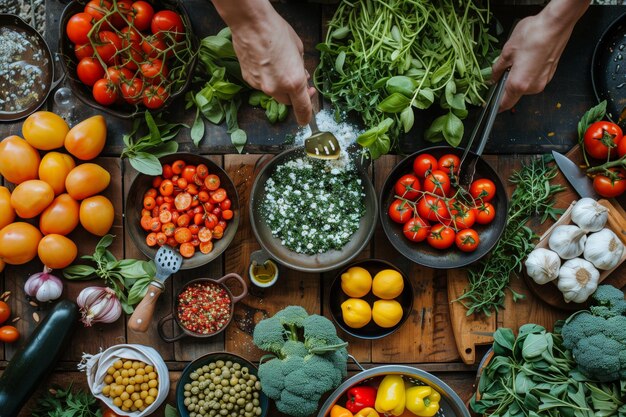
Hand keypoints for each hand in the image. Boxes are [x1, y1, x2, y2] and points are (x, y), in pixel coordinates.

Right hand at [229, 9, 315, 124]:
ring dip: (279, 85)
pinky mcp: (249, 80)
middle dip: (293, 93)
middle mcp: (276, 88)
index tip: (306, 120)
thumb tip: (302, 76)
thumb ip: (300, 68)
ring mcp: (260, 86)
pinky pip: (262, 85)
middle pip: (287, 101)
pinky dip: (267, 79)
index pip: (302, 108)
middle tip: (299, 80)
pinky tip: (266, 62)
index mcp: (294, 81)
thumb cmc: (276, 31)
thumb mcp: (298, 49)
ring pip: (274, 93)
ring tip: (279, 64)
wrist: (251, 23)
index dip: (306, 116)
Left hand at [492, 15, 570, 111]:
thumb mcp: (507, 52)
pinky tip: (527, 59)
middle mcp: (533, 87)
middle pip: (514, 94)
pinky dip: (528, 74)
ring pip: (525, 86)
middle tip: (502, 71)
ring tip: (517, 60)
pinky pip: (534, 79)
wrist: (556, 24)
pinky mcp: (550, 74)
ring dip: (517, 78)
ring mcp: (543, 81)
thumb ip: (497, 69)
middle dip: (506, 86)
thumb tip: (493, 78)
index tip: (488, 104)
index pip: (505, 103)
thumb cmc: (532, 35)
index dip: (495, 106)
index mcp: (519, 84)